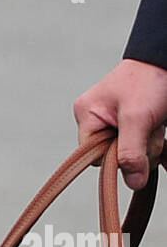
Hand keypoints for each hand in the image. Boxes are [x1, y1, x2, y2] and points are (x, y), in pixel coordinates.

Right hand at [73, 58, 166, 189]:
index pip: (93, 157)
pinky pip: (142, 150)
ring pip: (132, 156)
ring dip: (150, 145)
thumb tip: (132, 183)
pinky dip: (154, 144)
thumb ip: (131, 152)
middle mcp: (97, 120)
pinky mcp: (132, 128)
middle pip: (115, 158)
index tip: (132, 141)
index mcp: (87, 114)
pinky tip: (157, 128)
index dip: (114, 157)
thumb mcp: (137, 117)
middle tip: (148, 126)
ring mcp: (115, 125)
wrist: (165, 63)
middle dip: (139, 149)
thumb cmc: (147, 82)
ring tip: (155, 121)